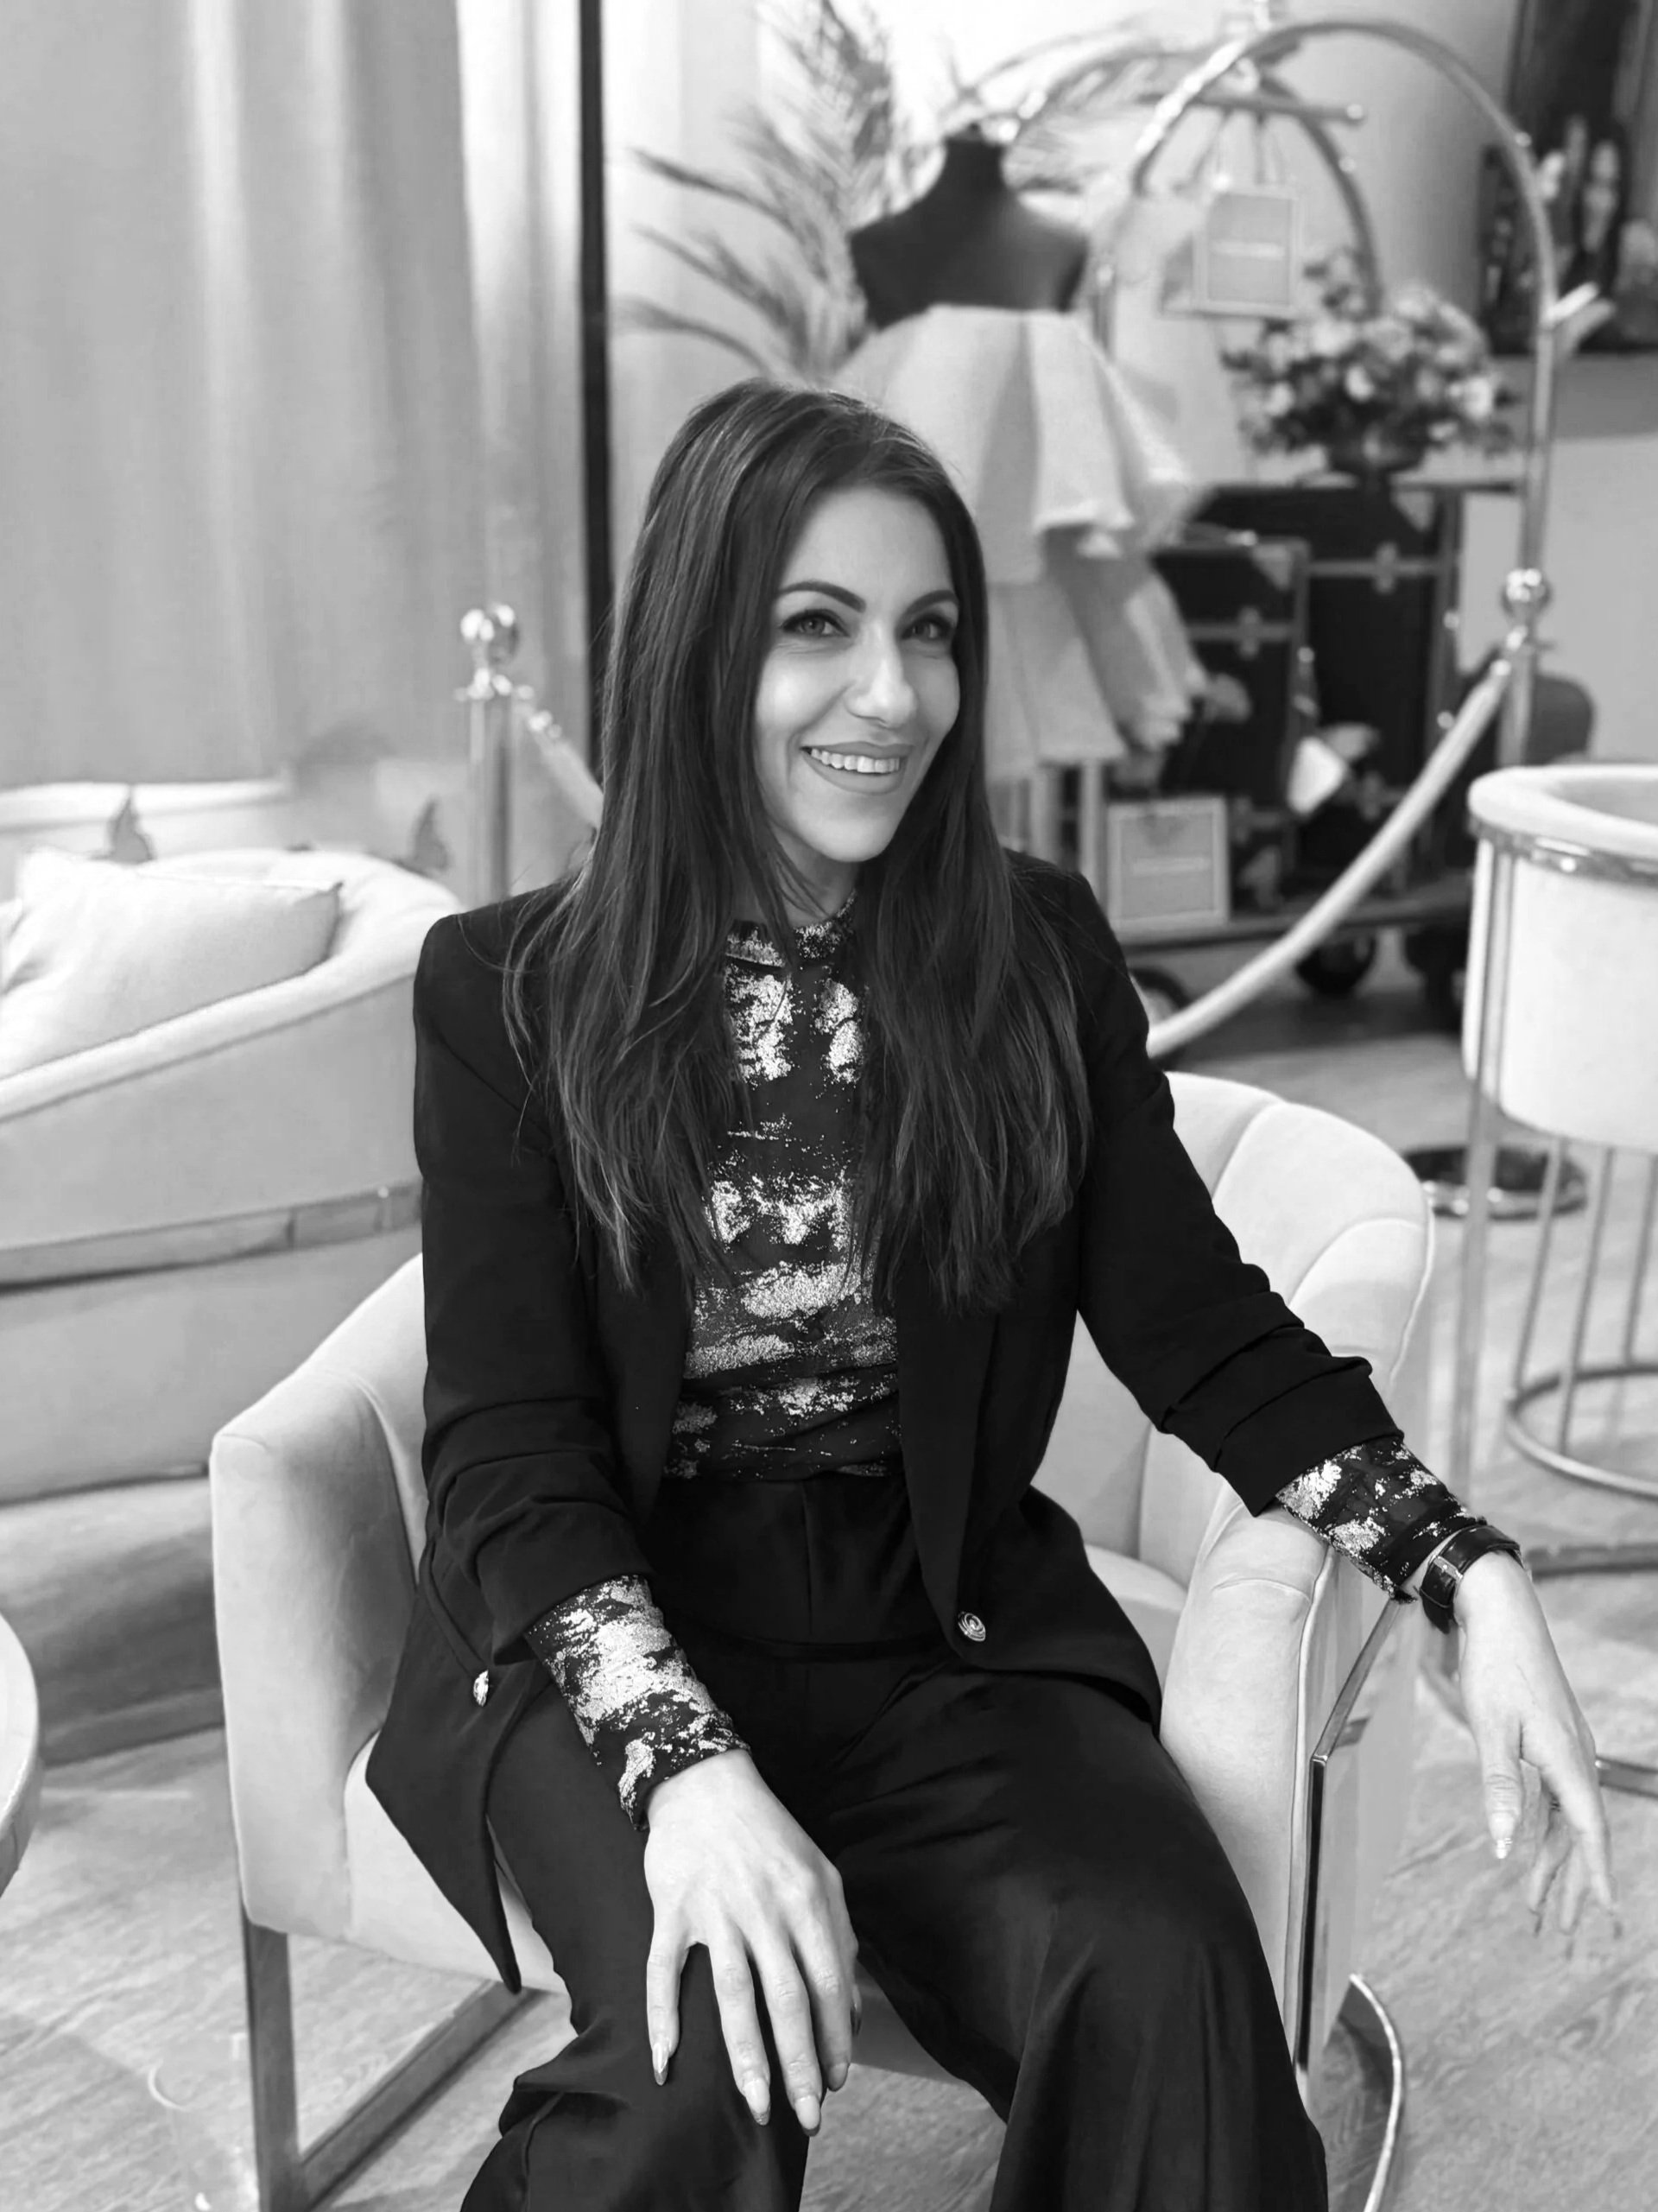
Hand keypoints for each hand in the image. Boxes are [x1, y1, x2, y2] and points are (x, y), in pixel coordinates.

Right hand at [642, 1748, 859, 2135]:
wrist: (706, 1783)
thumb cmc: (770, 1835)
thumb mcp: (821, 1876)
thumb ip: (839, 1939)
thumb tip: (849, 2012)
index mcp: (807, 1900)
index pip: (828, 1984)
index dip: (834, 2039)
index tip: (835, 2083)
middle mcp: (765, 1909)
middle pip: (786, 2000)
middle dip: (799, 2066)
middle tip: (807, 2118)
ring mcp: (716, 1911)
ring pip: (732, 1996)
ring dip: (746, 2057)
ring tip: (757, 2104)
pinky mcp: (672, 1909)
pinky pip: (664, 1972)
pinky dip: (663, 2019)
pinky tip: (665, 2064)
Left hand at [1453, 1552, 1618, 1935]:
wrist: (1501, 1612)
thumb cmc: (1495, 1666)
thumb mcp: (1490, 1728)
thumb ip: (1501, 1788)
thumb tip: (1506, 1848)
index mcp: (1567, 1759)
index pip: (1590, 1833)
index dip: (1597, 1878)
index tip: (1607, 1919)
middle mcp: (1575, 1758)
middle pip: (1581, 1837)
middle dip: (1571, 1887)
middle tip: (1560, 1936)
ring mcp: (1564, 1750)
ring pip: (1566, 1822)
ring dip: (1554, 1864)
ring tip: (1537, 1908)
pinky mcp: (1550, 1741)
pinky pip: (1553, 1799)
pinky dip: (1543, 1830)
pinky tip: (1530, 1852)